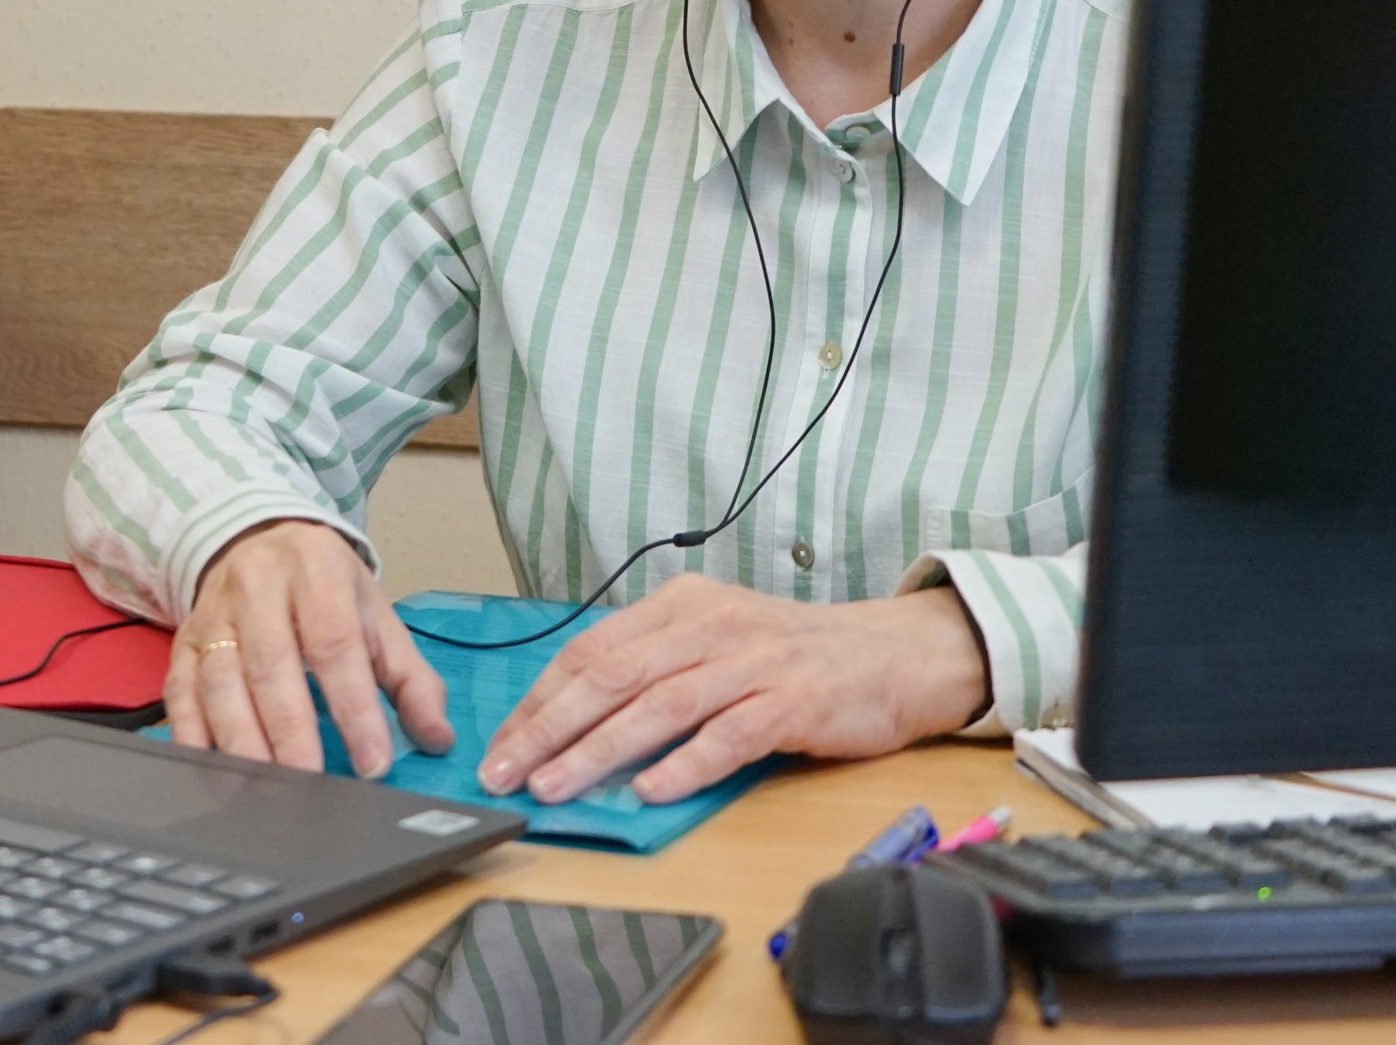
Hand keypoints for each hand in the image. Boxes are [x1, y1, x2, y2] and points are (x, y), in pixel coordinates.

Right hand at [167, 518, 454, 777]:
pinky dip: (193, 737)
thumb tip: (437, 738)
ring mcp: (213, 616)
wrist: (254, 537)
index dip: (354, 707)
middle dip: (292, 733)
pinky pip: (180, 694)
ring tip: (266, 789)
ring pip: (220, 683)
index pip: (335, 643)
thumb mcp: (374, 614)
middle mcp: (257, 588)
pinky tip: (213, 772)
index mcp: (316, 571)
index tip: (372, 762)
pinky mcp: (181, 644)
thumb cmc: (321, 585)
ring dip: (242, 742)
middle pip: (271, 666)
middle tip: (312, 784)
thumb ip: (410, 677)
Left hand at [476, 575, 987, 805]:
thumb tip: (573, 720)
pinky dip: (684, 764)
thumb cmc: (791, 655)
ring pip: (658, 706)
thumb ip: (653, 666)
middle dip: (550, 728)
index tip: (503, 743)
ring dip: (599, 750)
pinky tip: (648, 791)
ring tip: (556, 786)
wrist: (892, 654)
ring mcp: (751, 663)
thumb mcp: (714, 638)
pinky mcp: (791, 702)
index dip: (541, 699)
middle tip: (505, 771)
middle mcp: (709, 626)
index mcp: (680, 605)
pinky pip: (727, 736)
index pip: (591, 651)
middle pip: (612, 676)